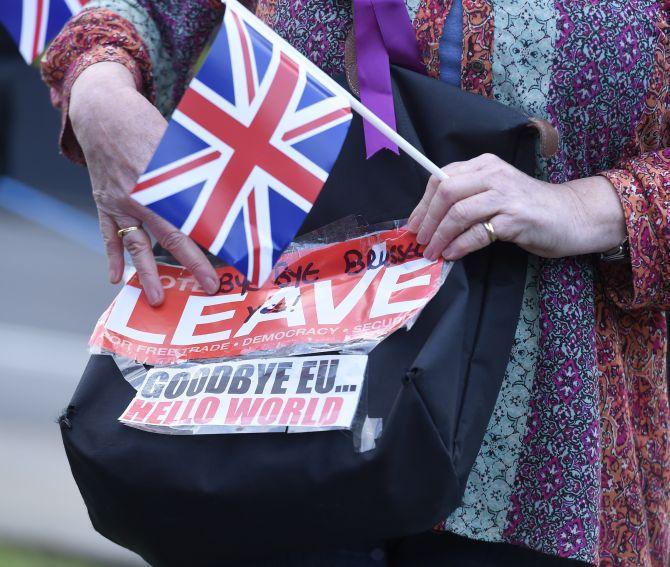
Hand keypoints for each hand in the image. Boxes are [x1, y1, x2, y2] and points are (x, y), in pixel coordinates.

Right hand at [70, 62, 219, 305]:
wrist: (102, 112)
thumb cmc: (146, 124)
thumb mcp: (178, 144)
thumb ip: (198, 172)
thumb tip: (226, 195)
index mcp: (164, 181)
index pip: (194, 218)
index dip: (212, 240)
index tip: (230, 255)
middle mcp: (142, 196)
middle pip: (171, 236)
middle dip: (191, 264)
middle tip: (206, 288)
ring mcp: (119, 202)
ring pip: (137, 244)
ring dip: (147, 273)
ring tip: (155, 298)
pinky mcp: (104, 202)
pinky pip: (109, 234)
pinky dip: (113, 256)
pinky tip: (115, 277)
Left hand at [406, 153, 626, 260]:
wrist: (573, 216)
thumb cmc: (529, 208)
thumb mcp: (495, 194)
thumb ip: (467, 198)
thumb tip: (430, 221)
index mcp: (484, 165)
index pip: (441, 178)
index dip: (422, 203)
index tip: (413, 225)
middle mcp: (493, 175)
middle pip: (446, 192)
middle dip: (427, 219)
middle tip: (419, 241)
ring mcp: (505, 195)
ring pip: (458, 212)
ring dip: (440, 236)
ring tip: (432, 252)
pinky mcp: (516, 218)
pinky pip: (478, 232)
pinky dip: (460, 245)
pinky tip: (452, 254)